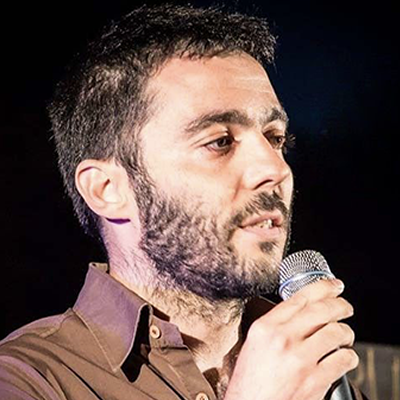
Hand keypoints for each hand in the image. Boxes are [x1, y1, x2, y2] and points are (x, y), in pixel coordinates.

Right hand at [224, 279, 358, 399]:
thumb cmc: (249, 381)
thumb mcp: (254, 344)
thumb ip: (275, 326)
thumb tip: (301, 312)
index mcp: (265, 327)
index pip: (299, 298)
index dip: (322, 287)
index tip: (333, 285)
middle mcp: (282, 339)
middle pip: (322, 310)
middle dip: (340, 305)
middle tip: (345, 306)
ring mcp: (300, 360)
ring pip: (336, 332)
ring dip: (346, 332)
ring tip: (345, 335)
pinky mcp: (315, 381)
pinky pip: (343, 359)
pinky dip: (349, 356)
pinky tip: (345, 356)